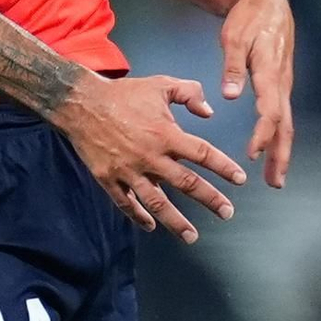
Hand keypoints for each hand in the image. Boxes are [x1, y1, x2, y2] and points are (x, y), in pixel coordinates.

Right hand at [56, 72, 247, 242]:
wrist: (80, 103)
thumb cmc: (123, 94)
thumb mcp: (160, 84)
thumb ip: (189, 93)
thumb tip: (209, 112)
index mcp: (165, 134)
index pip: (202, 154)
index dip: (223, 167)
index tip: (240, 180)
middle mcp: (150, 156)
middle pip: (186, 183)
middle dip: (210, 200)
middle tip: (227, 213)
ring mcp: (128, 171)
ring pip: (156, 202)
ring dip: (176, 221)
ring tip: (191, 236)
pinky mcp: (109, 179)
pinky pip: (125, 203)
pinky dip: (138, 216)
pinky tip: (150, 226)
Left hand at [218, 0, 294, 187]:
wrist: (267, 1)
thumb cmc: (248, 18)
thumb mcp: (233, 37)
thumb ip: (232, 67)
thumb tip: (230, 95)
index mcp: (269, 72)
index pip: (270, 111)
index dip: (262, 134)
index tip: (252, 154)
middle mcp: (281, 82)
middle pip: (285, 125)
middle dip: (280, 155)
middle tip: (275, 182)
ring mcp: (283, 84)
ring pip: (286, 124)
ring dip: (281, 151)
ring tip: (275, 178)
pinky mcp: (280, 84)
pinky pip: (283, 116)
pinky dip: (279, 137)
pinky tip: (272, 151)